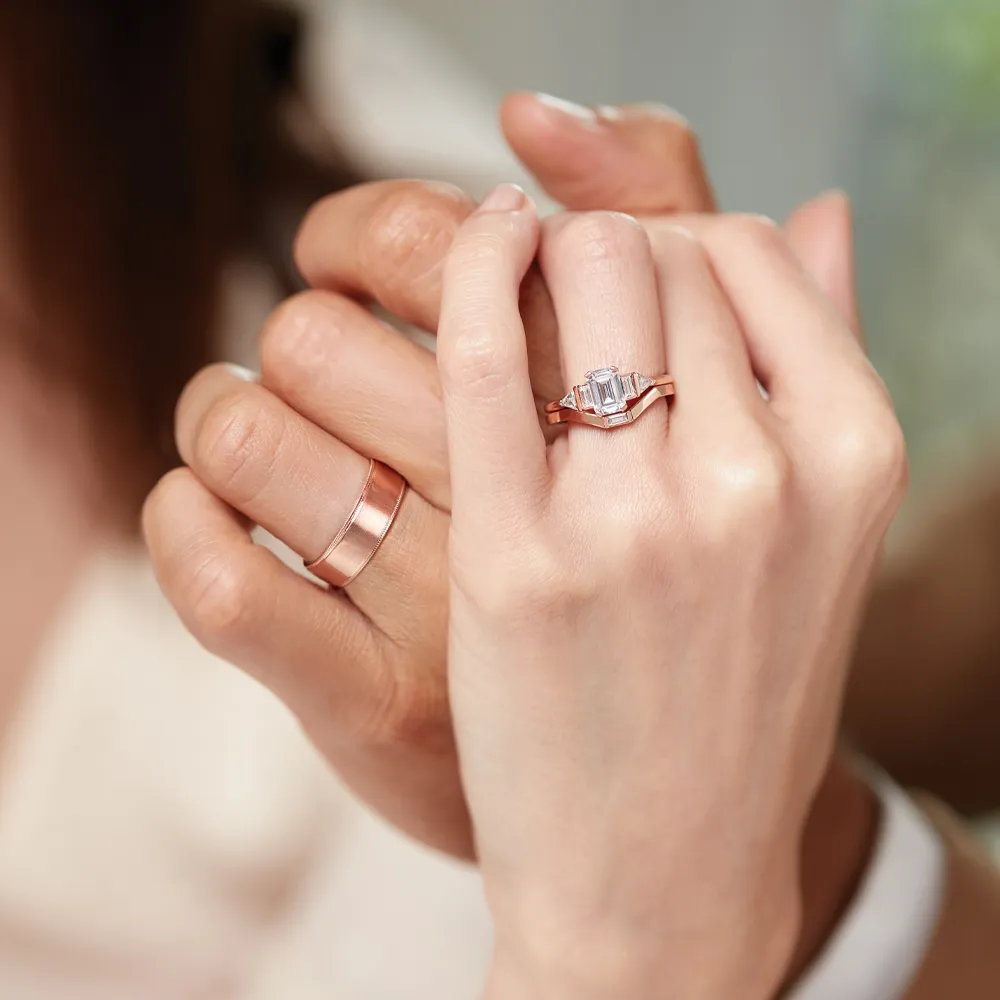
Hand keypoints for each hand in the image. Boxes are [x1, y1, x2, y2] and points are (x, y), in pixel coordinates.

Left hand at [434, 191, 905, 997]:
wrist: (663, 871)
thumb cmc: (738, 696)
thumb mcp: (825, 532)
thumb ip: (825, 359)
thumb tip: (818, 208)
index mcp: (853, 456)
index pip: (747, 246)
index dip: (674, 238)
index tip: (633, 274)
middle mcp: (763, 478)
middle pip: (656, 247)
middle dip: (603, 251)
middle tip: (569, 300)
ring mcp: (640, 521)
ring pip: (582, 271)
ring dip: (541, 261)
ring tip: (524, 303)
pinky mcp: (520, 561)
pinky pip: (487, 351)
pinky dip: (471, 269)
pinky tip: (477, 251)